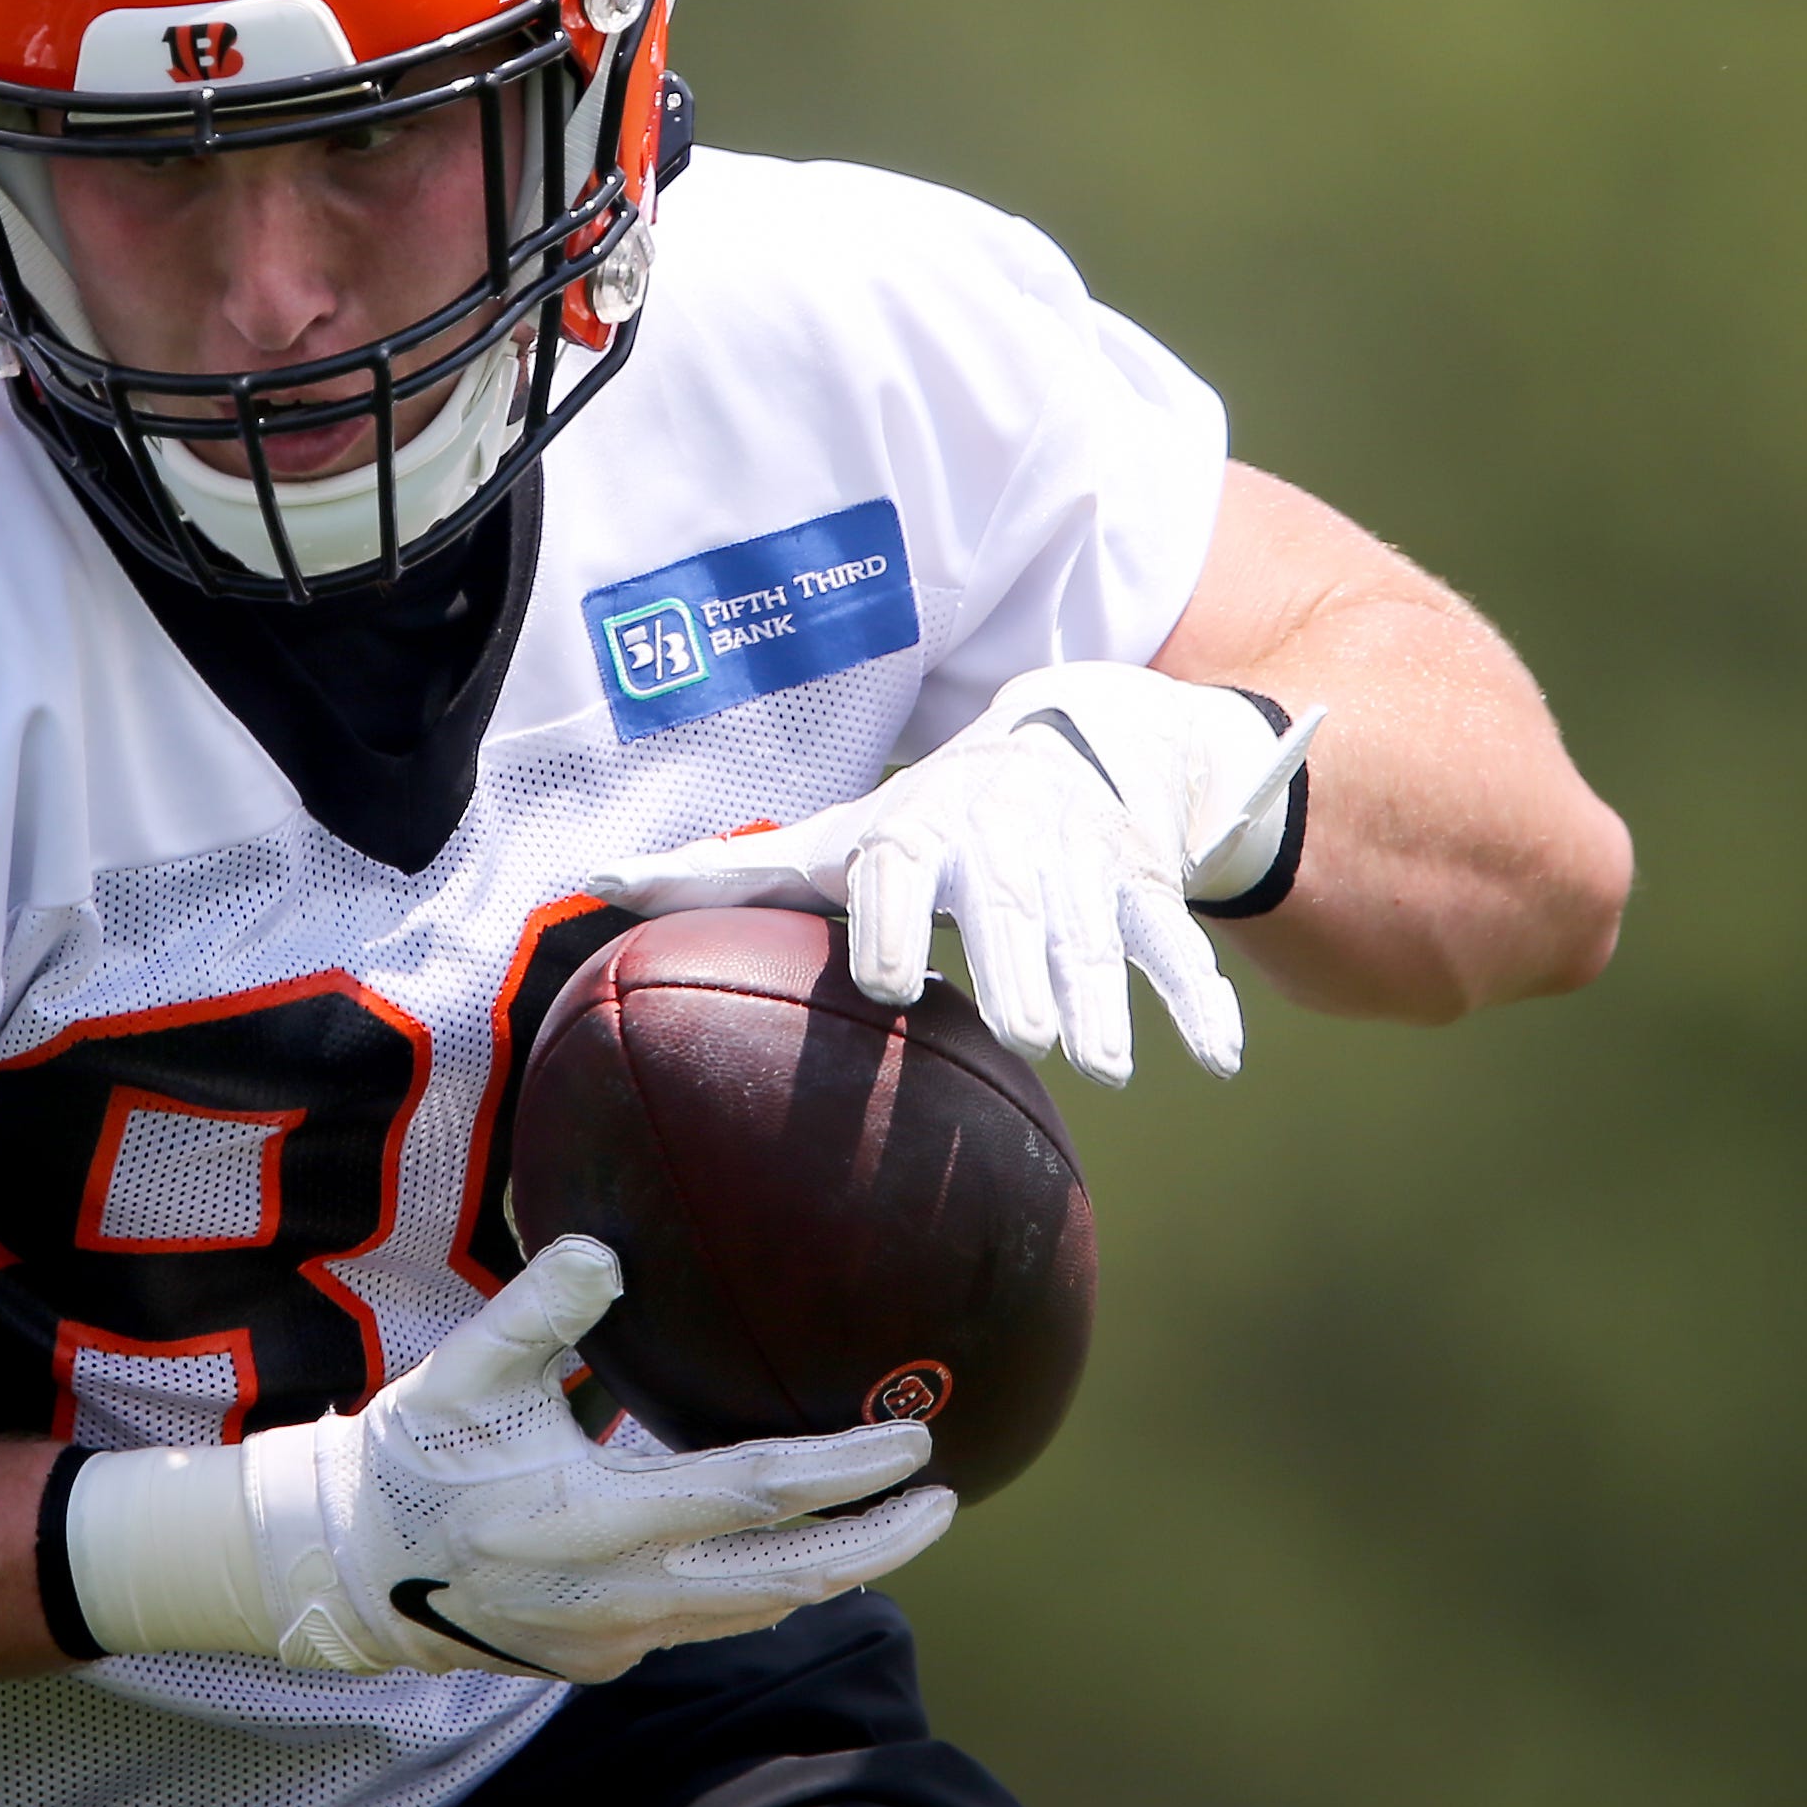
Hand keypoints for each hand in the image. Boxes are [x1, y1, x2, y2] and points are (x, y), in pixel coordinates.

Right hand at [63, 1238, 950, 1682]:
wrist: (349, 1569)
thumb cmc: (414, 1455)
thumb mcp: (463, 1371)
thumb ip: (539, 1308)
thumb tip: (609, 1247)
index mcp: (591, 1518)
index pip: (750, 1495)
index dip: (840, 1471)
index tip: (911, 1440)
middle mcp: (617, 1595)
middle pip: (785, 1581)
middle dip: (876, 1544)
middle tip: (943, 1499)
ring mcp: (616, 1639)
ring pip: (755, 1612)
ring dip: (831, 1569)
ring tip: (888, 1525)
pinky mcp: (606, 1660)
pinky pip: (706, 1622)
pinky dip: (761, 1585)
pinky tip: (787, 1546)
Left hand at [587, 662, 1320, 1085]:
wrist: (1068, 737)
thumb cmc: (914, 821)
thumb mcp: (828, 837)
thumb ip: (717, 872)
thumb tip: (587, 885)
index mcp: (914, 833)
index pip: (898, 872)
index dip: (892, 922)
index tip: (882, 982)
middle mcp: (1001, 841)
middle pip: (1010, 911)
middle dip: (1021, 968)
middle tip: (1026, 1038)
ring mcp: (1080, 863)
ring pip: (1097, 936)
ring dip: (1106, 1000)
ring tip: (1102, 1069)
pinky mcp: (1146, 886)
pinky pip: (1177, 943)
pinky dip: (1202, 997)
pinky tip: (1218, 1060)